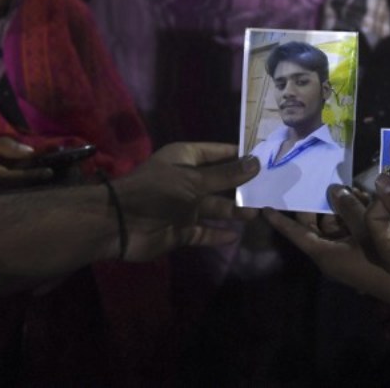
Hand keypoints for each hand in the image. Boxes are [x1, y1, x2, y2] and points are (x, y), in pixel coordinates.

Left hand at [113, 143, 259, 261]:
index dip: (238, 155)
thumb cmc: (157, 191)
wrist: (121, 223)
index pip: (217, 152)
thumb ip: (226, 175)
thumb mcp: (194, 179)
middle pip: (219, 182)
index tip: (265, 158)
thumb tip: (256, 163)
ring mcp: (184, 207)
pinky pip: (204, 231)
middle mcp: (186, 181)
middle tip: (269, 188)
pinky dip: (218, 233)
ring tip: (257, 212)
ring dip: (234, 211)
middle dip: (241, 186)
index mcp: (185, 159)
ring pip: (214, 207)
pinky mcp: (180, 230)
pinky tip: (237, 235)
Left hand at [266, 185, 389, 328]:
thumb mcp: (364, 231)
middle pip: (316, 223)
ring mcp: (349, 253)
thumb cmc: (383, 262)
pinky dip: (355, 212)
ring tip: (342, 180)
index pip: (296, 234)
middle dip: (316, 201)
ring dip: (340, 204)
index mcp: (324, 254)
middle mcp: (332, 254)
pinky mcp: (364, 251)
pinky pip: (352, 228)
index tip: (263, 205)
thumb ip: (347, 207)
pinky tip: (363, 193)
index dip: (280, 220)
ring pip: (336, 223)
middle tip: (311, 177)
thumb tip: (334, 188)